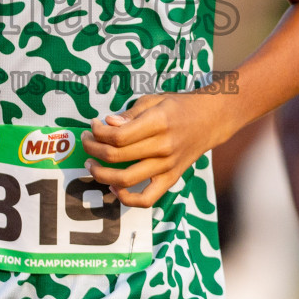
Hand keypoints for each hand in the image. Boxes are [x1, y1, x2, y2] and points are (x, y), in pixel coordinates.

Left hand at [82, 92, 220, 207]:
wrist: (211, 120)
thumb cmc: (179, 107)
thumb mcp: (153, 100)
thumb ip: (129, 114)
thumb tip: (107, 124)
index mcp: (158, 122)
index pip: (118, 135)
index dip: (98, 132)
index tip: (93, 126)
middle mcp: (163, 147)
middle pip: (117, 156)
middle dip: (93, 149)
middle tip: (86, 142)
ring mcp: (168, 166)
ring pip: (126, 179)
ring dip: (101, 174)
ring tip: (91, 164)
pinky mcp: (171, 179)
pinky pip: (147, 199)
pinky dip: (127, 198)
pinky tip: (114, 187)